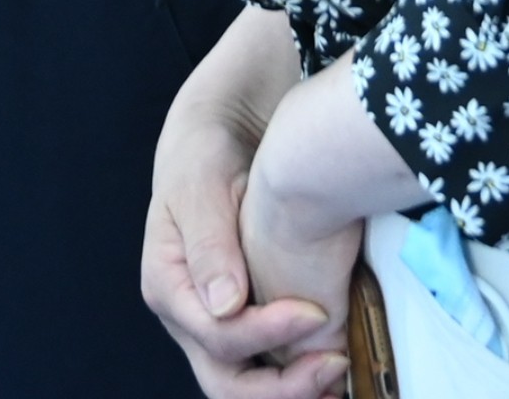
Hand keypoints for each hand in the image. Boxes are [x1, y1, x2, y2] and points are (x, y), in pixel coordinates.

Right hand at [140, 15, 347, 396]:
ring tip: (338, 378)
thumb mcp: (202, 184)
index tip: (317, 313)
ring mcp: (214, 320)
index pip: (216, 335)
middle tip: (335, 369)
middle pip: (226, 380)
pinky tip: (334, 368)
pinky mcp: (243, 315)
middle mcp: (188, 315)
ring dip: (290, 390)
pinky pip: (264, 361)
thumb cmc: (206, 153)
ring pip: (243, 382)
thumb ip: (210, 241)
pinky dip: (296, 373)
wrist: (222, 135)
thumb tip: (225, 305)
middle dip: (280, 387)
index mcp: (169, 285)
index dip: (267, 332)